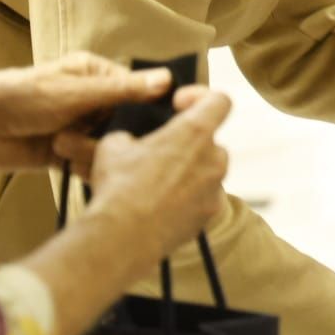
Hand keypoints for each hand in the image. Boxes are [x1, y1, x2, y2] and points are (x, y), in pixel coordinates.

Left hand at [0, 53, 174, 174]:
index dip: (151, 107)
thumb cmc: (22, 97)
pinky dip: (87, 167)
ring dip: (100, 151)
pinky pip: (90, 162)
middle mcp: (92, 100)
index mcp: (95, 75)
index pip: (138, 90)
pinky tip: (77, 167)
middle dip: (124, 134)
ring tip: (80, 151)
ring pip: (110, 144)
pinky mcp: (66, 153)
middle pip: (127, 120)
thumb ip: (122, 90)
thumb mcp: (77, 93)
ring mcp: (79, 127)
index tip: (163, 123)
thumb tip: (167, 78)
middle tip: (123, 145)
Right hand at [84, 87, 231, 261]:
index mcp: (195, 132)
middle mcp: (213, 158)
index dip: (200, 96)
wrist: (122, 237)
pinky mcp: (209, 214)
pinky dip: (187, 195)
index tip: (178, 105)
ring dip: (188, 169)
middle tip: (159, 150)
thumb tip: (131, 141)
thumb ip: (134, 134)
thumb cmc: (119, 187)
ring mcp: (215, 188)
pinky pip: (203, 196)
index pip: (220, 100)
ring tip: (156, 179)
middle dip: (188, 141)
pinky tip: (160, 203)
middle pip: (211, 139)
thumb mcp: (114, 145)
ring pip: (208, 169)